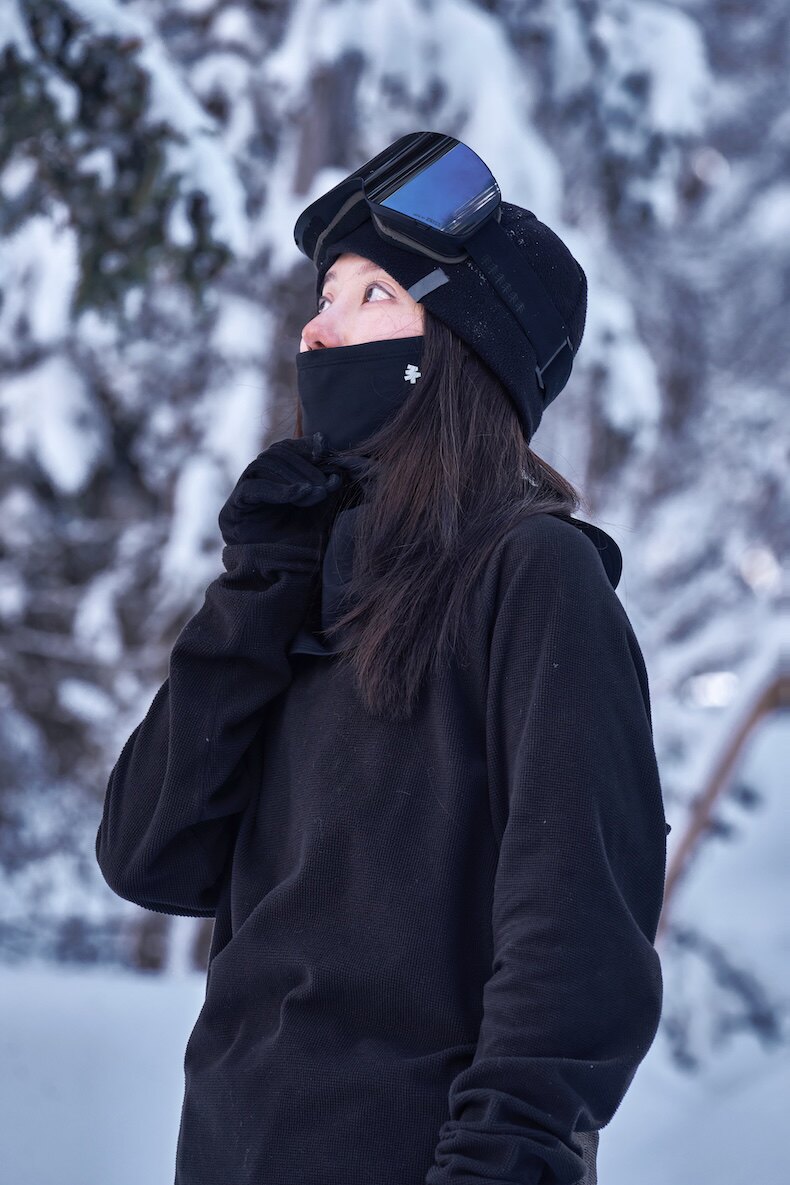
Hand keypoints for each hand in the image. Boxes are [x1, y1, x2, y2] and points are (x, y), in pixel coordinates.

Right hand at [218, 432, 348, 547]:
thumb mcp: (318, 507)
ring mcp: (239, 497)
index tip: (323, 447)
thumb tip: (327, 449)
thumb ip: (322, 481)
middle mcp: (253, 484)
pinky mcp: (231, 512)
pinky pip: (252, 490)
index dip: (302, 446)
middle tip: (326, 484)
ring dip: (294, 478)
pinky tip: (301, 494)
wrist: (283, 578)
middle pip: (274, 456)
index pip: (284, 450)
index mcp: (272, 480)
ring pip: (263, 467)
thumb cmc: (300, 544)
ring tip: (317, 493)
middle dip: (304, 467)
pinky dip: (278, 490)